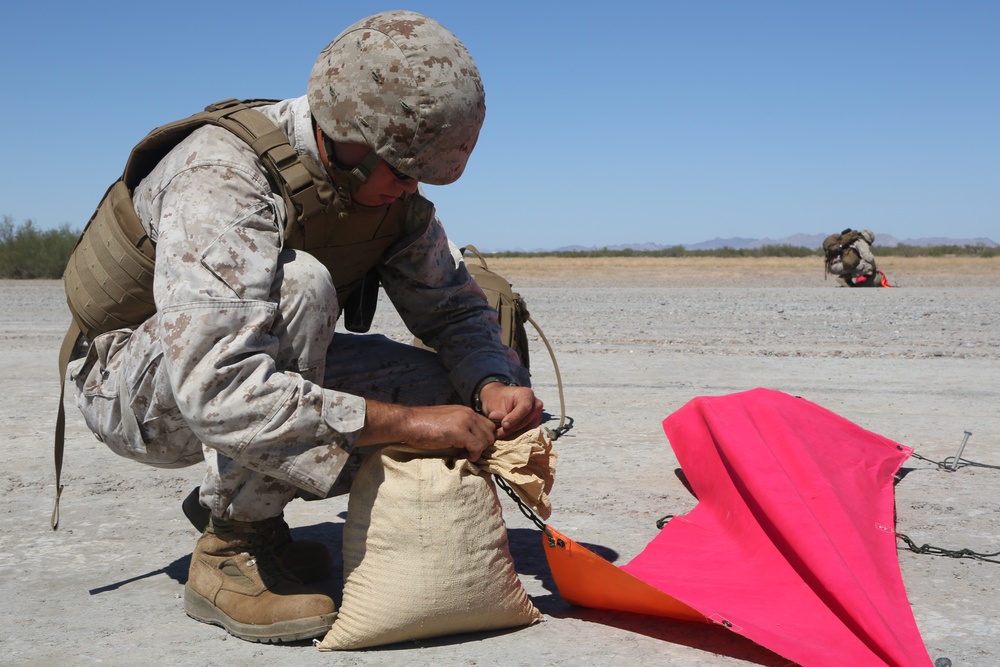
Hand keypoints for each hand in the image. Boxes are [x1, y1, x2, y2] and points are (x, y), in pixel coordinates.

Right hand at [357, 400, 498, 461]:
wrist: (408, 423)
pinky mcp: (459, 432)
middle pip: (490, 433)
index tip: (473, 447)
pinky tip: (462, 456)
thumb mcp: (447, 422)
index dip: (483, 438)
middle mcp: (468, 414)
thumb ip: (461, 428)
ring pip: (486, 440)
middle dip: (483, 445)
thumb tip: (471, 444)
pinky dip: (473, 455)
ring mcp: (465, 422)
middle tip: (469, 452)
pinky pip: (477, 447)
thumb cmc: (423, 426)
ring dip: (478, 450)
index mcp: (466, 411)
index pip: (488, 425)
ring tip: (464, 454)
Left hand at [478, 383, 543, 439]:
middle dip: (510, 429)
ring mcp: (537, 416)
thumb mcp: (495, 404)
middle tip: (496, 432)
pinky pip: (525, 434)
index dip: (515, 418)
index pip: (524, 408)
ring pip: (525, 430)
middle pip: (525, 421)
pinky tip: (504, 435)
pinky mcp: (534, 426)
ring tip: (498, 433)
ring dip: (510, 434)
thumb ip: (501, 415)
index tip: (504, 424)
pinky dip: (513, 436)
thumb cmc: (497, 399)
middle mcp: (536, 405)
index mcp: (527, 394)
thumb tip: (504, 426)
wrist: (499, 401)